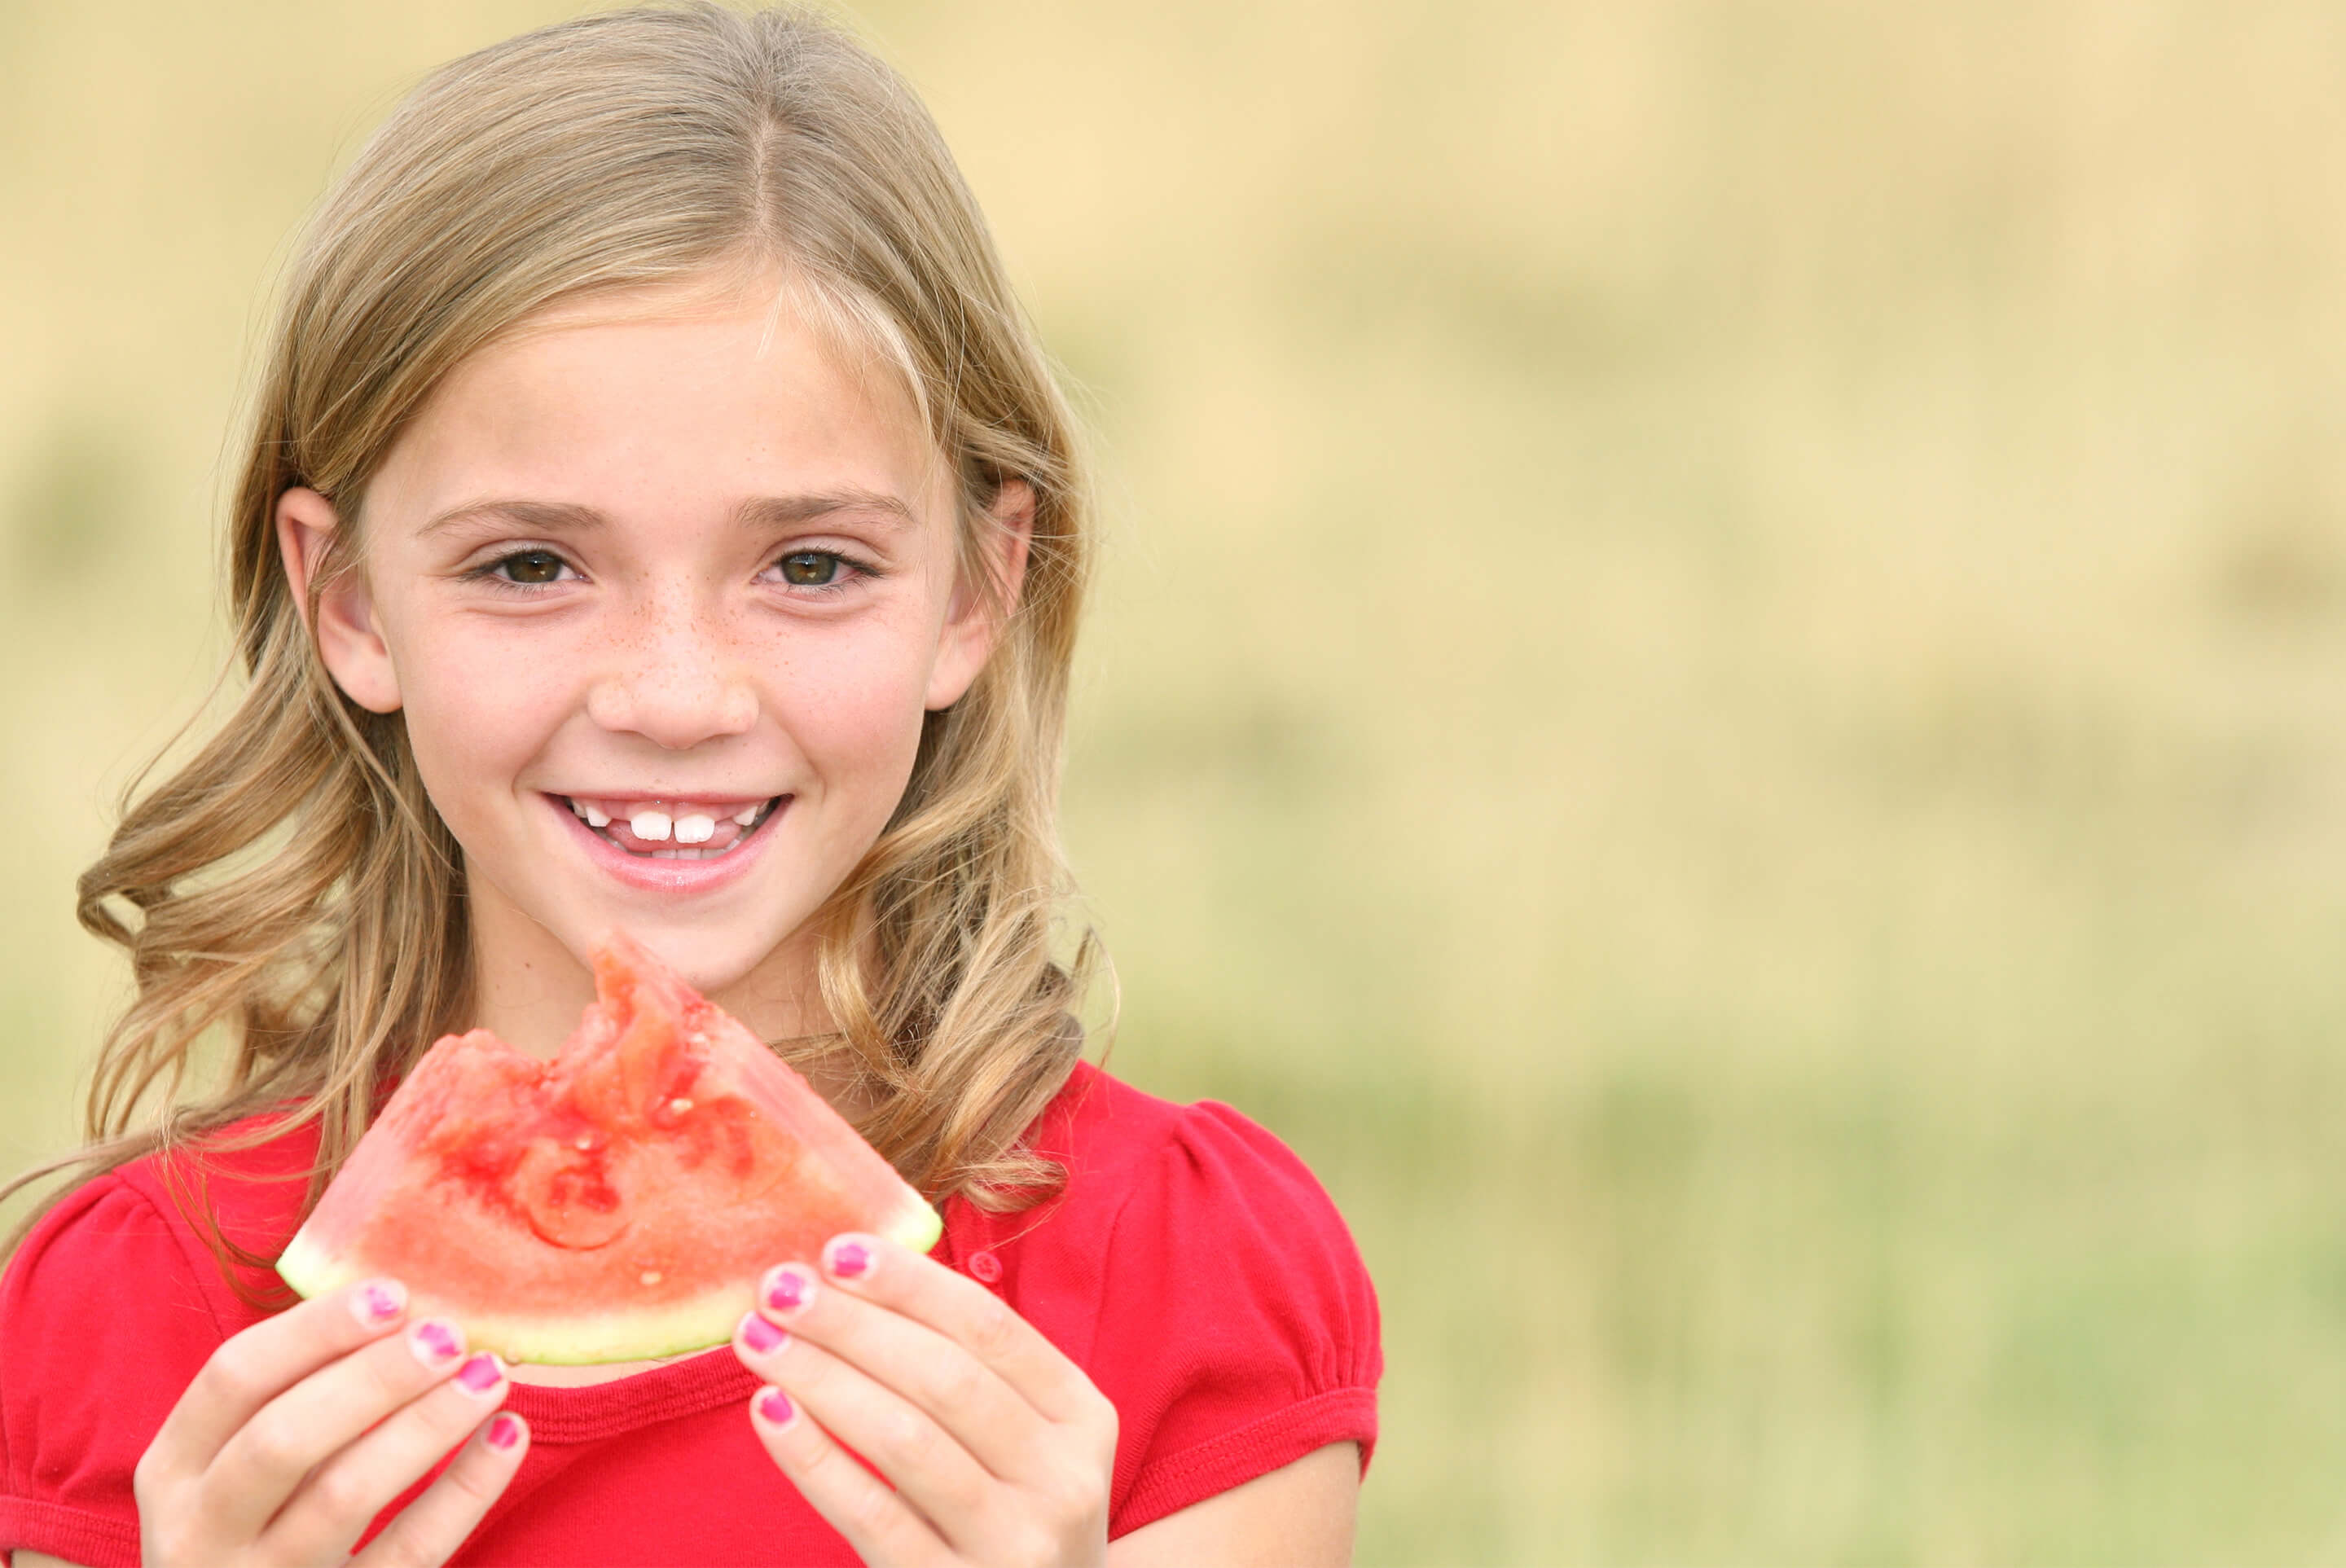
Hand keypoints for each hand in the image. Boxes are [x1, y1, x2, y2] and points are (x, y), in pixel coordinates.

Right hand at [135, 1278, 527, 1566]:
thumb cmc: (259, 1519)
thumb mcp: (243, 1461)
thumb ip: (300, 1392)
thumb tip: (409, 1309)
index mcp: (174, 1469)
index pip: (233, 1378)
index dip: (314, 1329)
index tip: (394, 1294)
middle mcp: (200, 1528)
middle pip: (282, 1439)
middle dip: (372, 1379)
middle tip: (449, 1335)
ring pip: (344, 1496)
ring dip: (426, 1425)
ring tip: (489, 1374)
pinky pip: (408, 1551)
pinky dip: (466, 1490)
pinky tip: (507, 1434)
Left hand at [731, 1234, 1117, 1566]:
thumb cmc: (1009, 1517)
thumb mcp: (1024, 1445)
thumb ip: (968, 1372)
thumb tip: (852, 1277)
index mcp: (1083, 1418)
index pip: (989, 1328)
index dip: (910, 1284)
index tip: (837, 1249)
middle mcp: (1063, 1478)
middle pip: (945, 1377)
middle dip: (853, 1323)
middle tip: (780, 1286)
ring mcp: (1015, 1542)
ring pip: (906, 1439)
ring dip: (822, 1376)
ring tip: (758, 1338)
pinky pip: (872, 1514)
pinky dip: (814, 1457)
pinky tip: (770, 1411)